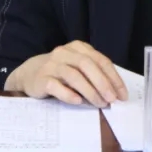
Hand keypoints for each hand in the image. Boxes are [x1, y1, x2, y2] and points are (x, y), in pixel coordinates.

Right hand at [5, 40, 127, 107]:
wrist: (28, 74)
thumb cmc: (59, 72)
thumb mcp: (77, 67)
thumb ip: (93, 74)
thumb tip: (114, 93)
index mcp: (78, 48)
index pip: (100, 60)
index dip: (113, 77)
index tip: (122, 94)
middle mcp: (65, 53)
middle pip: (87, 65)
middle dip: (103, 83)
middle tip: (112, 100)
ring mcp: (52, 65)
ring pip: (74, 75)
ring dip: (89, 91)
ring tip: (99, 104)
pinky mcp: (41, 78)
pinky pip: (56, 86)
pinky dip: (68, 94)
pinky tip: (78, 101)